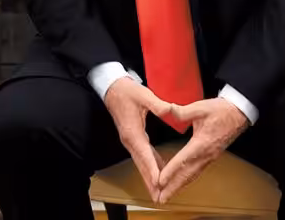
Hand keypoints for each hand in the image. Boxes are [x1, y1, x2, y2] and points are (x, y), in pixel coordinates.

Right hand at [104, 77, 172, 201]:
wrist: (112, 87)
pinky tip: (157, 171)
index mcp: (133, 131)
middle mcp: (129, 139)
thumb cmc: (127, 91)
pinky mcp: (132, 137)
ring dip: (149, 176)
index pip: (144, 154)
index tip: (159, 182)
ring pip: (141, 162)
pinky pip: (141, 155)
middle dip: (150, 181)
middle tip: (159, 197)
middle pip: (141, 164)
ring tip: (158, 191)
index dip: (152, 169)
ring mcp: (129, 139)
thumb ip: (158, 105)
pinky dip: (149, 165)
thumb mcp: (143, 95)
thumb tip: (172, 111)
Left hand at [158, 98, 249, 203]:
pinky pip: (197, 171)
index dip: (171, 171)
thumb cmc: (221, 110)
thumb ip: (182, 111)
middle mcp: (206, 154)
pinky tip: (180, 183)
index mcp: (202, 143)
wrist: (239, 113)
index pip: (183, 160)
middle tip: (161, 197)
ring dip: (179, 186)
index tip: (160, 180)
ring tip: (167, 195)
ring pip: (193, 175)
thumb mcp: (200, 107)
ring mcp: (210, 157)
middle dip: (173, 187)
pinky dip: (187, 180)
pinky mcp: (211, 156)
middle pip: (187, 174)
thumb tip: (167, 110)